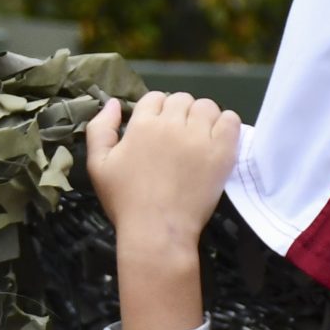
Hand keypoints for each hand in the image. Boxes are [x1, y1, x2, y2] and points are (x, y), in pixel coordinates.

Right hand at [84, 92, 241, 329]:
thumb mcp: (98, 166)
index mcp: (142, 125)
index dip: (156, 112)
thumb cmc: (125, 202)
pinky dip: (225, 125)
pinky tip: (216, 140)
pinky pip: (231, 120)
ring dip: (202, 117)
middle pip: (182, 99)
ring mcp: (200, 137)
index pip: (155, 98)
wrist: (157, 231)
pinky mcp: (222, 151)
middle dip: (179, 114)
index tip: (157, 132)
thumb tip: (115, 103)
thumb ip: (100, 129)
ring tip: (198, 139)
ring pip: (206, 106)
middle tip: (177, 139)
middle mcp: (172, 124)